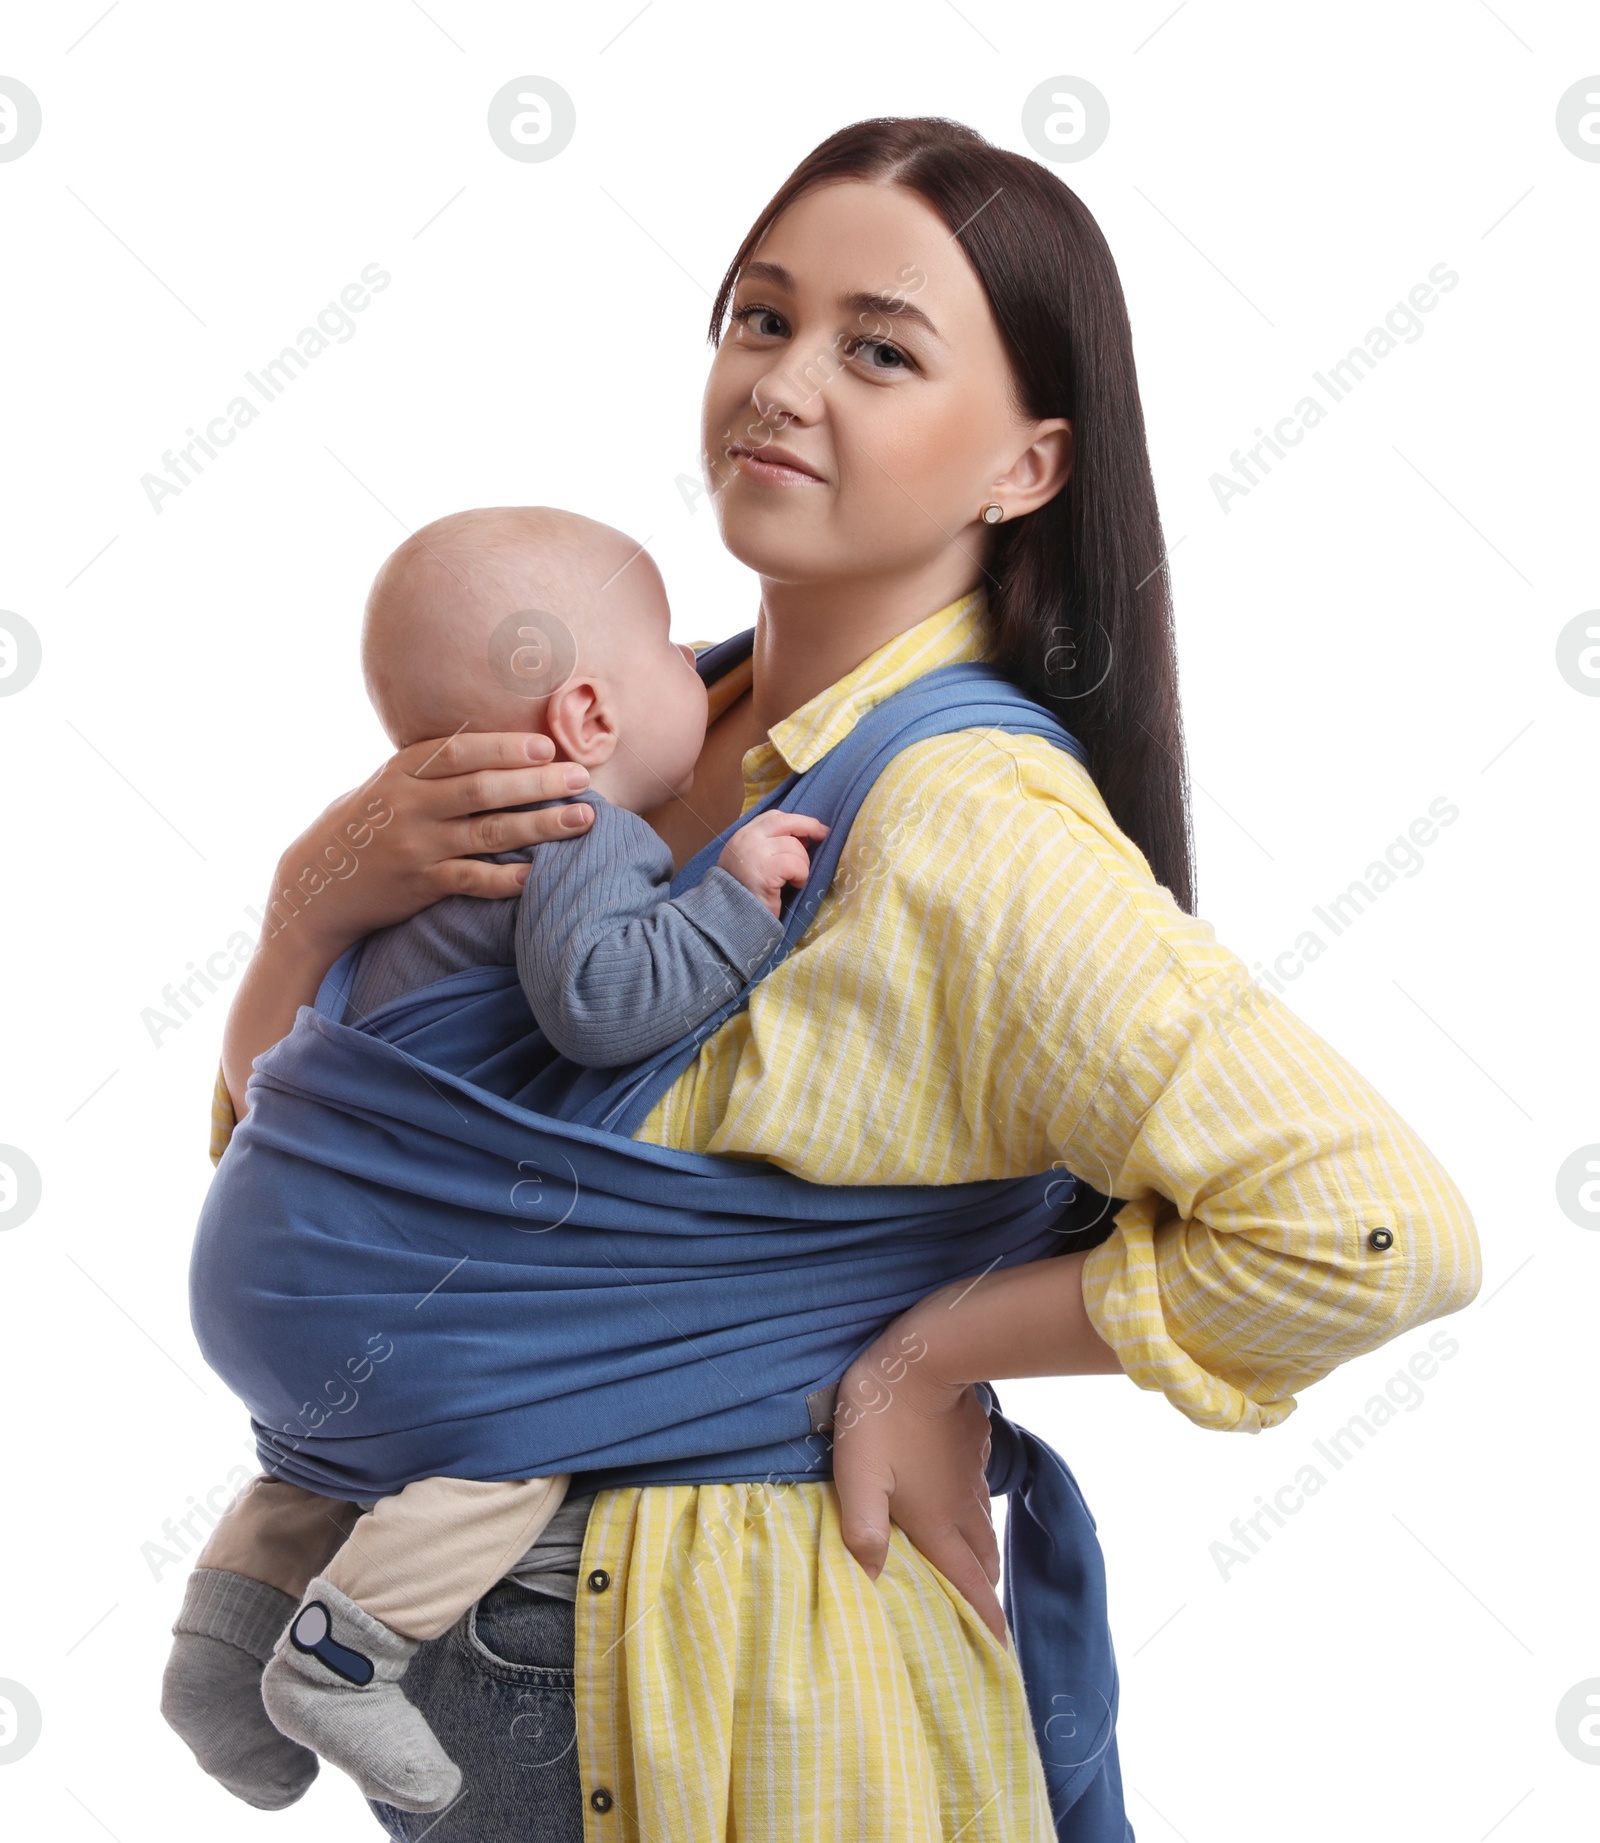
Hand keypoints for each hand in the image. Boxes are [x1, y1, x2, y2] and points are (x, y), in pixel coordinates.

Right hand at [269, 732, 594, 953]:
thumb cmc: (366, 826)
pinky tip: (538, 874)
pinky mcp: (420, 885)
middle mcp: (409, 805)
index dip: (506, 747)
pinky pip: (471, 880)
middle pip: (484, 789)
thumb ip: (433, 768)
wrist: (317, 885)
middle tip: (582, 778)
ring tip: (583, 818)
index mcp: (402, 771)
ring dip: (541, 825)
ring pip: (488, 832)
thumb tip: (496, 746)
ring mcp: (415, 846)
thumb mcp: (388, 784)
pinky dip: (506, 878)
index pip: (461, 751)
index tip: (547, 747)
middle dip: (538, 783)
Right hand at [717, 811, 827, 916]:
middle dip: (809, 826)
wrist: (730, 916)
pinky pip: (794, 864)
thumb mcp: (753, 861)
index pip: (773, 817)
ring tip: (795, 878)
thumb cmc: (746, 892)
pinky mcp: (765, 871)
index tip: (812, 830)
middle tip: (822, 836)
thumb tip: (803, 837)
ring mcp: (755, 853)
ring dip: (803, 863)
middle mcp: (747, 840)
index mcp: (743, 836)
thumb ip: (770, 845)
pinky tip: (794, 884)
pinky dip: (801, 875)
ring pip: (794, 846)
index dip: (796, 821)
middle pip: (785, 822)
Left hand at [831, 1323, 1007, 1643]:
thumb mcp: (858, 1474)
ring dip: (979, 1554)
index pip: (969, 1586)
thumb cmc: (883, 1417)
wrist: (924, 1355)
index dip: (985, 1624)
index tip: (1002, 1655)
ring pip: (982, 1527)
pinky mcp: (973, 1445)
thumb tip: (870, 1580)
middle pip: (982, 1563)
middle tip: (977, 1616)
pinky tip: (957, 1503)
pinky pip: (976, 1492)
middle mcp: (962, 1507)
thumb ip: (862, 1529)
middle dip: (982, 1592)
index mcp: (937, 1523)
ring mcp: (971, 1475)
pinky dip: (973, 1513)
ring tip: (971, 1570)